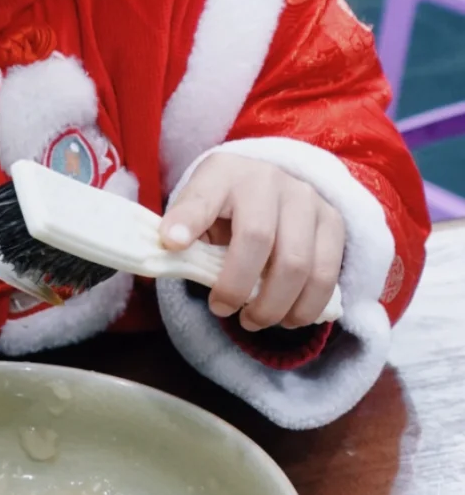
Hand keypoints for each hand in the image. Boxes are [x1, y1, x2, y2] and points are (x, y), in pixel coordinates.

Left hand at [160, 155, 344, 330]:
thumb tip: (163, 260)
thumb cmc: (224, 205)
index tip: (172, 243)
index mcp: (225, 173)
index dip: (187, 221)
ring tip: (253, 321)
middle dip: (238, 286)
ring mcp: (306, 199)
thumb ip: (182, 232)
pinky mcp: (333, 222)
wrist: (268, 184)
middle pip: (257, 238)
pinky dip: (307, 306)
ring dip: (274, 304)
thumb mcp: (196, 209)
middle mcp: (269, 180)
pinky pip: (327, 273)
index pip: (203, 197)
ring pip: (298, 263)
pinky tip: (287, 318)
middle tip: (222, 310)